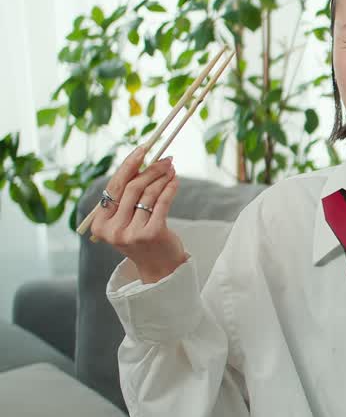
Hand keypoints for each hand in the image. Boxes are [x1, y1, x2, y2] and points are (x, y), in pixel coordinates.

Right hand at [91, 143, 186, 283]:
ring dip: (162, 178)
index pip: (114, 187)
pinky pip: (162, 203)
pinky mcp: (152, 233)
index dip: (129, 166)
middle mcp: (112, 229)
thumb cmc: (142, 239)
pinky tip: (175, 181)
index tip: (143, 149)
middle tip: (164, 158)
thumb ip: (126, 197)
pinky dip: (170, 189)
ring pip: (148, 194)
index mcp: (100, 224)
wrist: (159, 267)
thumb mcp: (126, 221)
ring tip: (171, 169)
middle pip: (131, 188)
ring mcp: (131, 233)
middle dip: (149, 169)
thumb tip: (140, 162)